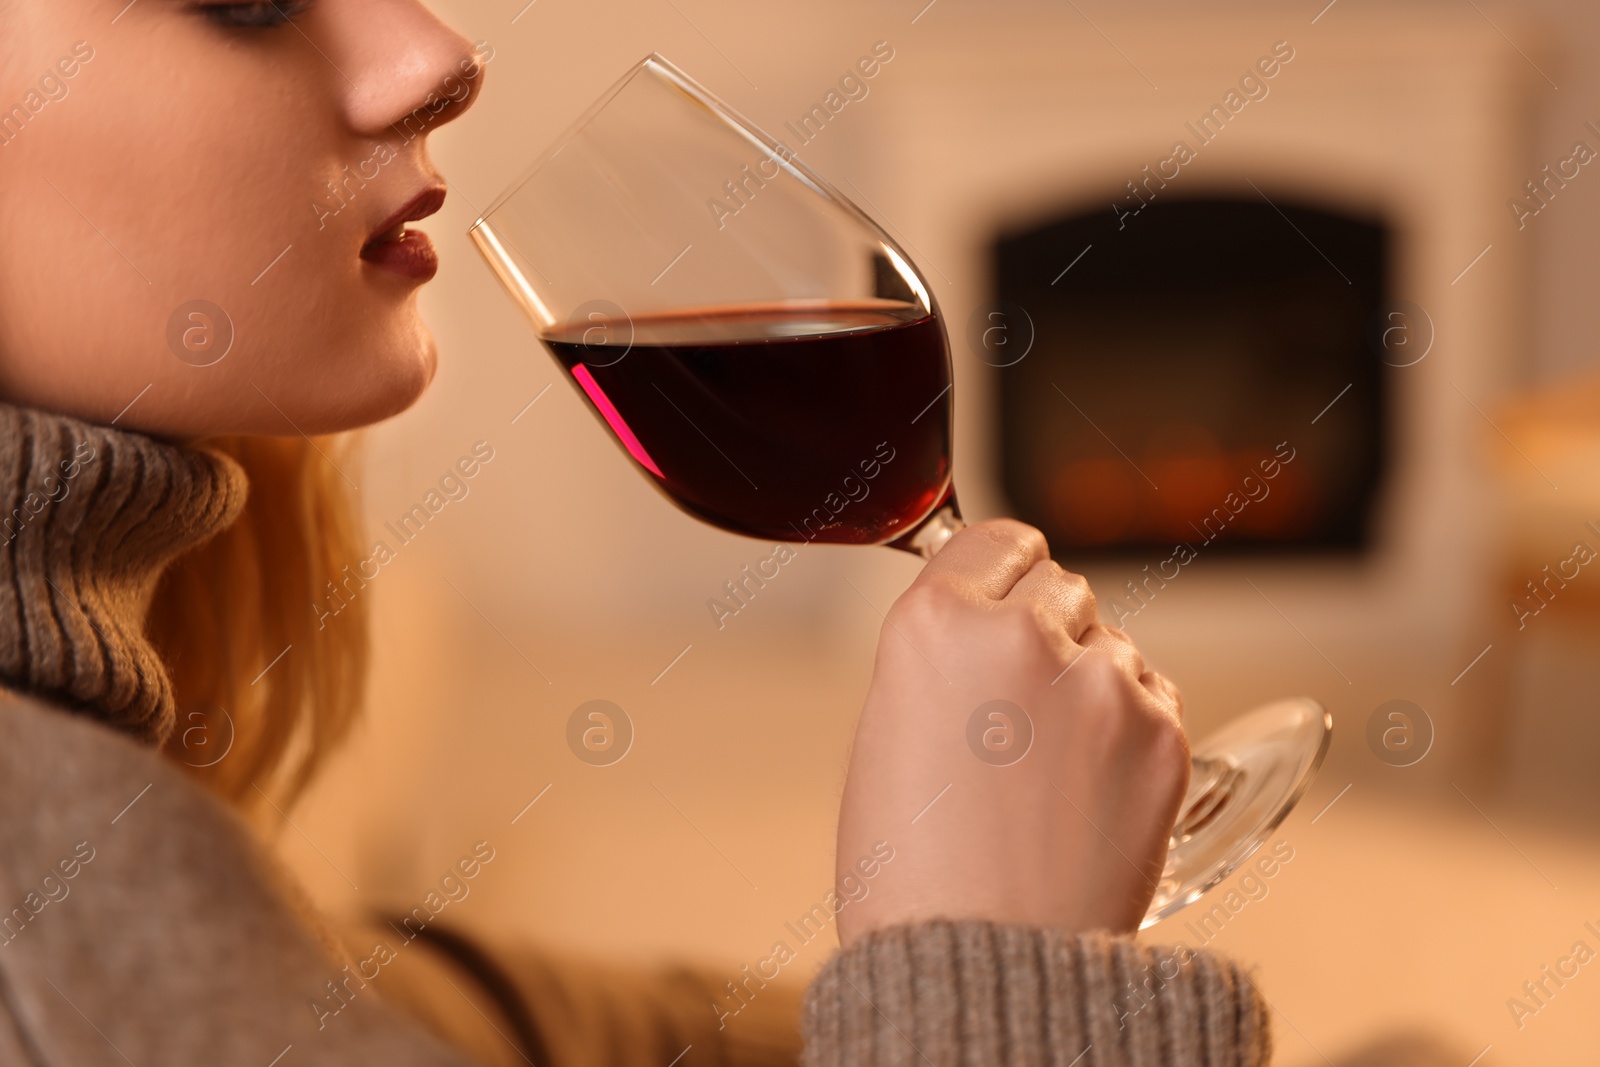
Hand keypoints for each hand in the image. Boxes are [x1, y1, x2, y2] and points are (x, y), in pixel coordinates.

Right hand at [835, 519, 1188, 944]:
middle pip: (1059, 584)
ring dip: (1090, 680)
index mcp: (934, 624)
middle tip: (1019, 707)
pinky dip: (1130, 728)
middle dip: (1045, 630)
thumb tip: (988, 627)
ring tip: (1053, 767)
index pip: (993, 539)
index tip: (1003, 597)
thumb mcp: (887, 731)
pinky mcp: (1162, 733)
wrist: (985, 965)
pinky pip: (1152, 696)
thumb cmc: (915, 870)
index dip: (997, 575)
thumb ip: (941, 655)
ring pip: (1112, 641)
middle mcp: (1022, 634)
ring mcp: (1100, 682)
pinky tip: (1091, 788)